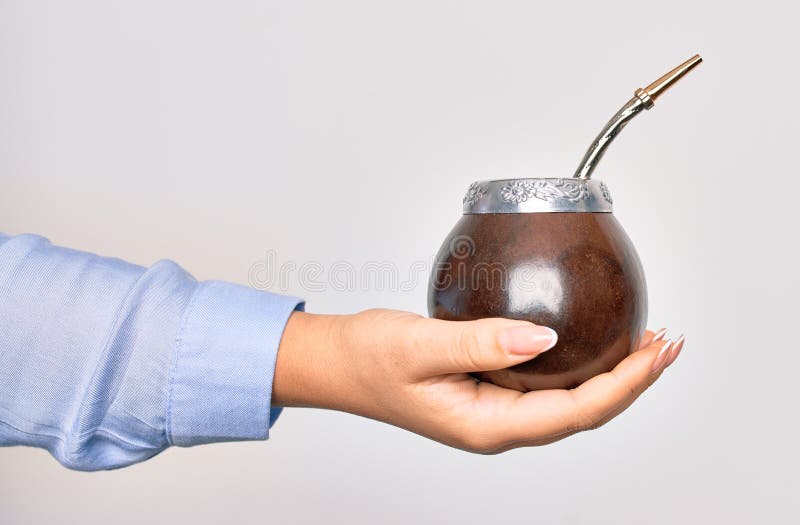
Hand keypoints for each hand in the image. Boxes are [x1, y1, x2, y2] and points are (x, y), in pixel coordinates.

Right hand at [272, 309, 682, 452]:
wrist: (339, 364)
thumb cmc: (369, 359)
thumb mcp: (421, 346)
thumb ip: (482, 342)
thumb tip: (544, 338)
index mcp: (485, 426)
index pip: (573, 413)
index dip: (624, 385)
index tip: (657, 352)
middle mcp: (496, 426)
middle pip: (582, 412)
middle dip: (631, 381)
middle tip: (668, 343)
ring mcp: (493, 412)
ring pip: (569, 401)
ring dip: (611, 373)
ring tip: (644, 343)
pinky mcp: (488, 392)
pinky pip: (546, 384)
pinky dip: (578, 363)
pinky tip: (588, 340)